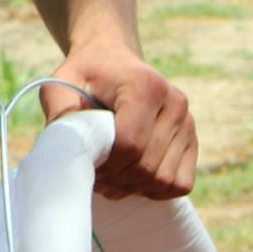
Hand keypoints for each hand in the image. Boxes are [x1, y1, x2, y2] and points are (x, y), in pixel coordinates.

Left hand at [45, 41, 196, 199]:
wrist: (112, 61)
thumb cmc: (85, 77)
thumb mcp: (60, 85)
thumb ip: (61, 116)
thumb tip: (70, 154)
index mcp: (145, 85)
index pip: (129, 144)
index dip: (105, 166)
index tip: (86, 164)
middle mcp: (174, 102)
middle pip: (147, 167)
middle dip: (116, 180)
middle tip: (95, 176)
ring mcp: (188, 122)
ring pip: (164, 180)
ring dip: (134, 187)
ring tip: (111, 178)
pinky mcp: (192, 139)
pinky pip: (180, 183)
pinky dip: (155, 190)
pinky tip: (133, 179)